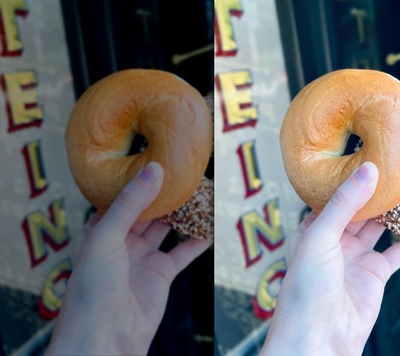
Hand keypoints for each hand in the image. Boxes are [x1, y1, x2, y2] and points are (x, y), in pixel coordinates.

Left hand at [47, 162, 211, 355]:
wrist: (104, 338)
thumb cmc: (92, 290)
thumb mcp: (107, 238)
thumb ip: (131, 203)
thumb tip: (154, 170)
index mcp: (100, 230)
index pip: (122, 198)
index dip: (140, 181)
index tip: (160, 160)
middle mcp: (121, 242)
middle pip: (148, 211)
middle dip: (166, 194)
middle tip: (187, 174)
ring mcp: (142, 258)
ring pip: (166, 229)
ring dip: (183, 214)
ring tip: (201, 194)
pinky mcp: (161, 274)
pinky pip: (182, 252)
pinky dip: (197, 240)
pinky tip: (210, 227)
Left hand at [260, 162, 399, 354]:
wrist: (318, 338)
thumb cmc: (306, 289)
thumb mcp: (321, 237)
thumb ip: (345, 202)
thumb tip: (369, 170)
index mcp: (314, 228)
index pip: (335, 195)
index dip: (352, 177)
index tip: (371, 154)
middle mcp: (335, 240)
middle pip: (360, 209)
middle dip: (378, 192)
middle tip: (399, 168)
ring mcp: (356, 257)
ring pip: (380, 228)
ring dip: (396, 212)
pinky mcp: (375, 274)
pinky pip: (396, 252)